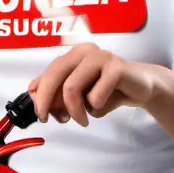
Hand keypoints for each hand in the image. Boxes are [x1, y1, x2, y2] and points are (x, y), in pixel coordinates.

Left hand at [28, 43, 161, 126]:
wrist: (141, 87)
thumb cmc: (107, 89)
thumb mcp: (80, 92)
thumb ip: (57, 91)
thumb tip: (32, 93)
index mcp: (73, 55)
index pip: (48, 73)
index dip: (40, 95)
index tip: (41, 115)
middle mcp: (85, 51)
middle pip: (55, 75)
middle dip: (48, 101)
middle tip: (53, 120)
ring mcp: (101, 57)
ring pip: (72, 87)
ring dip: (75, 111)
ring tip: (83, 120)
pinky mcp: (117, 68)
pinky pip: (96, 94)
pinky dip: (96, 108)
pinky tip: (102, 107)